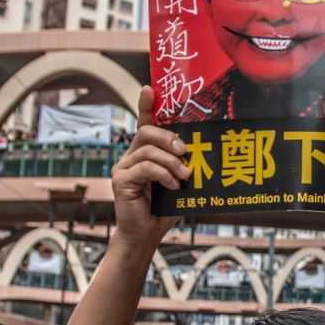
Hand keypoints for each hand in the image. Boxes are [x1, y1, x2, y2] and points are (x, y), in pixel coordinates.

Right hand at [110, 86, 184, 245]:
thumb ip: (183, 166)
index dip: (145, 105)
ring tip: (185, 174)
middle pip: (146, 131)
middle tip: (185, 150)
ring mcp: (123, 167)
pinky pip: (145, 167)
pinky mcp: (121, 180)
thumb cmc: (164, 209)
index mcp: (144, 153)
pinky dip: (163, 174)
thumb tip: (203, 152)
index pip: (144, 123)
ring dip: (171, 161)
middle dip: (169, 137)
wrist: (147, 235)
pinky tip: (174, 185)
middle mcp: (131, 156)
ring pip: (148, 150)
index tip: (150, 89)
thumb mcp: (178, 182)